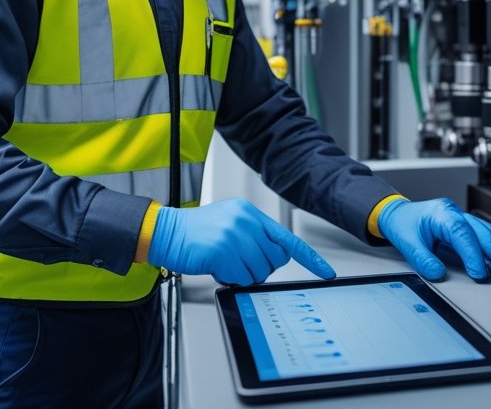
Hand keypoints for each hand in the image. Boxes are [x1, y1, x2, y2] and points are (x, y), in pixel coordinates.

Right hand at [147, 199, 336, 285]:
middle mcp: (245, 221)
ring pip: (259, 271)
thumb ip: (253, 237)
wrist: (164, 232)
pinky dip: (229, 278)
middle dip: (259, 268)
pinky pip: (241, 277)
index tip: (325, 271)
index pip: (286, 238)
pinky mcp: (223, 250)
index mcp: (249, 213)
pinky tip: (216, 266)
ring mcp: (235, 235)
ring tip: (222, 261)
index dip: (309, 257)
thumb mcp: (229, 224)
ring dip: (242, 274)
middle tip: (237, 262)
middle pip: (274, 260)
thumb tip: (273, 258)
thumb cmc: (195, 233)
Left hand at [378, 198, 490, 280]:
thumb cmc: (403, 224)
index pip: (461, 232)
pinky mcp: (465, 227)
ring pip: (488, 230)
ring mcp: (462, 218)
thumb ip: (422, 259)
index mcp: (441, 213)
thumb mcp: (406, 242)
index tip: (479, 271)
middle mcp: (454, 213)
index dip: (473, 253)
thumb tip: (438, 273)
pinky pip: (485, 235)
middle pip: (480, 229)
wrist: (397, 214)